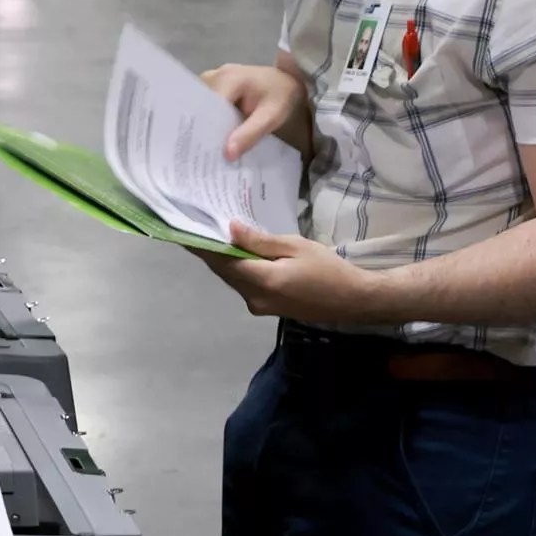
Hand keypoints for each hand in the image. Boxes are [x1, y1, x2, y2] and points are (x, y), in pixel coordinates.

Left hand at [195, 225, 383, 322]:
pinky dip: (237, 270)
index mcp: (262, 281)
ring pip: (233, 279)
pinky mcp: (266, 308)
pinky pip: (244, 286)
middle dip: (208, 251)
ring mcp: (259, 307)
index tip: (182, 229)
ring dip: (222, 261)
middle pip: (224, 272)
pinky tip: (235, 254)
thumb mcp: (296, 247)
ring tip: (210, 235)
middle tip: (194, 227)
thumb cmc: (329, 269)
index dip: (201, 246)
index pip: (222, 261)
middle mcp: (254, 298)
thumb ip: (260, 241)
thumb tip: (229, 230)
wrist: (353, 300)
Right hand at [201, 60, 305, 158]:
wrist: (284, 81)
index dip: (207, 132)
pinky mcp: (211, 85)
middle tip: (207, 157)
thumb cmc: (281, 97)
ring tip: (208, 151)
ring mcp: (211, 79)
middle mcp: (214, 76)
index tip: (209, 154)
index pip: (208, 109)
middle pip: (200, 108)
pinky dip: (208, 121)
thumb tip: (227, 155)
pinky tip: (213, 137)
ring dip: (204, 127)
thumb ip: (250, 134)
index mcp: (229, 79)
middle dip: (203, 132)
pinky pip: (204, 106)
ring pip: (199, 108)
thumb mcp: (271, 117)